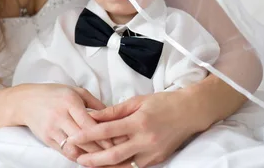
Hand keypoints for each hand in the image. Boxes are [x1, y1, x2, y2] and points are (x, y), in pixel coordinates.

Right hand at [10, 83, 113, 161]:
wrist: (26, 101)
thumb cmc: (53, 94)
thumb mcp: (75, 91)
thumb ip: (94, 102)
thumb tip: (112, 115)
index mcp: (70, 101)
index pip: (89, 122)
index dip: (104, 134)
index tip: (117, 141)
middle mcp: (60, 115)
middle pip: (84, 137)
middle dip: (101, 147)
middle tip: (115, 153)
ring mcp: (52, 129)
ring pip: (74, 147)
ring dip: (90, 155)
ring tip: (103, 159)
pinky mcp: (47, 138)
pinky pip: (64, 151)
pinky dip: (77, 156)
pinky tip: (87, 158)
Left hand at [68, 91, 202, 166]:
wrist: (190, 113)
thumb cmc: (162, 103)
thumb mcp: (137, 101)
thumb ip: (113, 111)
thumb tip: (92, 116)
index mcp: (139, 122)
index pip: (107, 131)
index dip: (88, 135)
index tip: (73, 137)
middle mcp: (145, 140)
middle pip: (113, 155)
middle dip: (93, 159)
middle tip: (77, 158)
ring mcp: (152, 153)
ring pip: (123, 165)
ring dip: (104, 166)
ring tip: (88, 163)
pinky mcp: (156, 160)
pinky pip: (134, 166)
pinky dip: (119, 166)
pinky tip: (107, 165)